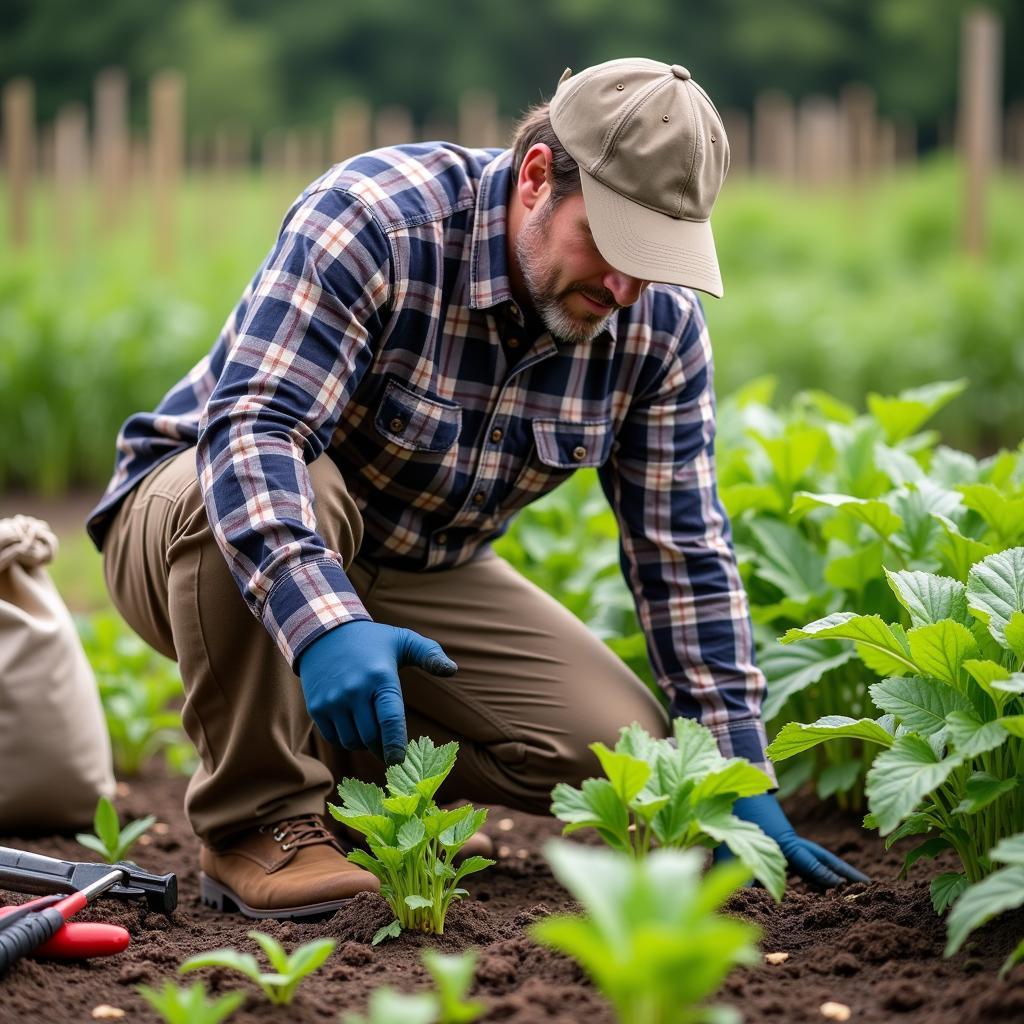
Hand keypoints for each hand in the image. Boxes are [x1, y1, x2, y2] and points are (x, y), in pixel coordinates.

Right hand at [297, 621, 456, 764]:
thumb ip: (430, 655)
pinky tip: (354, 728)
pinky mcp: (317, 707)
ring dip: (365, 745)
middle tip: (391, 751)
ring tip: (372, 733)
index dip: (395, 744)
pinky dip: (346, 741)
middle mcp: (354, 690)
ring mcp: (333, 700)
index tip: (399, 760)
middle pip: (371, 737)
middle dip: (383, 749)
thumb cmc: (373, 641)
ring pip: (352, 741)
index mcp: (380, 677)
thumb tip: (453, 670)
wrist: (325, 632)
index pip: (390, 719)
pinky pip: (335, 739)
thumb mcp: (403, 640)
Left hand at [715, 792, 870, 890]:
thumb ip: (739, 878)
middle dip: (845, 872)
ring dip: (837, 869)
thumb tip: (741, 903)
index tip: (841, 886)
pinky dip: (820, 866)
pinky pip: (808, 856)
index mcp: (781, 842)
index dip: (822, 874)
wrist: (732, 786)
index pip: (807, 861)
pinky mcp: (783, 839)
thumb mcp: (729, 849)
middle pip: (823, 857)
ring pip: (819, 856)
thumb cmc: (730, 818)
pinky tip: (825, 879)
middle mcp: (791, 841)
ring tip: (857, 883)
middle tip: (869, 886)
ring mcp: (789, 839)